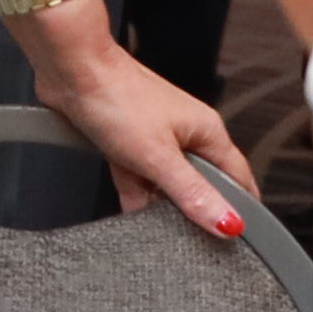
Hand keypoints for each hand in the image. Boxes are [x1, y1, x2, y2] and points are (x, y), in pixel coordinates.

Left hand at [28, 17, 251, 241]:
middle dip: (195, 209)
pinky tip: (130, 212)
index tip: (239, 235)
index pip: (237, 176)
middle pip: (200, 182)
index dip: (241, 206)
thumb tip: (228, 221)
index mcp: (205, 131)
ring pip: (165, 182)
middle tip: (193, 240)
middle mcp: (184, 133)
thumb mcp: (159, 157)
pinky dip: (134, 192)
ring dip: (158, 204)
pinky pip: (138, 175)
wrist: (72, 71)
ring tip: (157, 230)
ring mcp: (154, 136)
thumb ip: (193, 193)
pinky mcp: (127, 141)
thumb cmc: (118, 96)